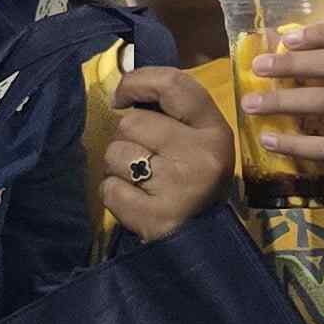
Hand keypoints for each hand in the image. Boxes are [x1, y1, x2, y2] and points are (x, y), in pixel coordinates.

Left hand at [103, 66, 235, 240]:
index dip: (138, 82)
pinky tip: (134, 201)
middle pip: (132, 122)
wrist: (206, 242)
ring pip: (115, 154)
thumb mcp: (199, 141)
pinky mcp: (156, 216)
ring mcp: (178, 186)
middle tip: (142, 157)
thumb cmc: (195, 182)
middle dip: (125, 138)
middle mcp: (200, 154)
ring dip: (117, 166)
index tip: (122, 97)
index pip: (172, 84)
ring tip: (139, 181)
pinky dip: (114, 193)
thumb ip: (172, 115)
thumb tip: (125, 92)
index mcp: (214, 130)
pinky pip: (110, 188)